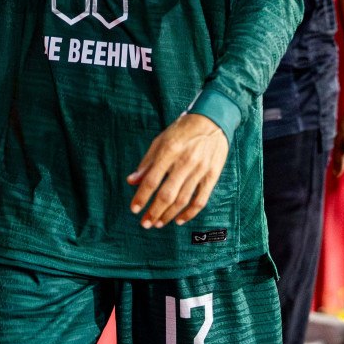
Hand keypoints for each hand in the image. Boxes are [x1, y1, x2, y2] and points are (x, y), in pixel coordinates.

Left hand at [127, 113, 228, 227]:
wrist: (212, 120)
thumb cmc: (182, 130)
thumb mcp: (161, 140)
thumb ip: (147, 162)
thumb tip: (132, 182)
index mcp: (169, 151)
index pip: (152, 180)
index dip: (141, 197)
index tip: (134, 209)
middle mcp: (185, 162)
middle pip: (167, 194)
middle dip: (154, 212)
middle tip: (145, 223)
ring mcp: (200, 170)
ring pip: (183, 200)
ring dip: (169, 215)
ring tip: (158, 223)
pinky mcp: (212, 176)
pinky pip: (200, 200)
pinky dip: (190, 213)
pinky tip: (179, 220)